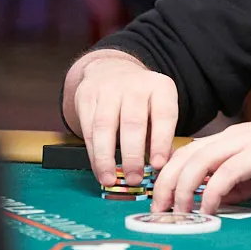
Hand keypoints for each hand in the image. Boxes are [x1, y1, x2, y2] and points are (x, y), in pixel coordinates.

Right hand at [71, 53, 178, 185]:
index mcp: (160, 88)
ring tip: (110, 180)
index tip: (157, 165)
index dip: (161, 141)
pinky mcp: (86, 97)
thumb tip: (163, 168)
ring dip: (106, 158)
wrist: (111, 69)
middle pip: (133, 122)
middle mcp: (135, 86)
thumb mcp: (158, 107)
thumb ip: (161, 135)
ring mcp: (108, 89)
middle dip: (132, 154)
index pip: (164, 115)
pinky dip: (93, 153)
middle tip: (134, 178)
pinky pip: (88, 129)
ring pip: (104, 126)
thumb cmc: (141, 99)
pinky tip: (99, 169)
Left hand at [150, 116, 250, 213]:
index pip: (186, 153)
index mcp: (230, 140)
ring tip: (178, 214)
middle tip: (159, 212)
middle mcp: (231, 137)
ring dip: (182, 190)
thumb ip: (239, 185)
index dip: (168, 176)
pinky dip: (211, 193)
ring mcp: (244, 142)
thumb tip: (216, 203)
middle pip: (183, 156)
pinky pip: (225, 174)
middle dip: (165, 185)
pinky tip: (208, 210)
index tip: (160, 202)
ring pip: (197, 162)